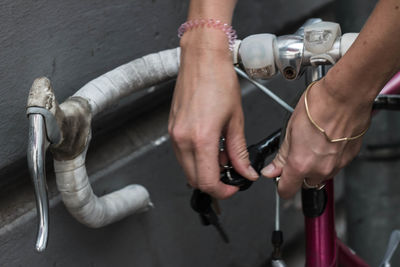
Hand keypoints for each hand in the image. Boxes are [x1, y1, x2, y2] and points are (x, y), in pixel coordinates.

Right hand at [168, 30, 258, 198]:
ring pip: (187, 168)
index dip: (222, 191)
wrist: (202, 59)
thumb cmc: (218, 80)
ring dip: (204, 170)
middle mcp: (183, 139)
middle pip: (194, 179)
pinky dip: (196, 158)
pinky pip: (182, 154)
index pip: (207, 181)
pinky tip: (210, 146)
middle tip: (230, 174)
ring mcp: (174, 134)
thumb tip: (245, 170)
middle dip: (213, 183)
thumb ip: (239, 151)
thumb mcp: (236, 119)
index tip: (232, 188)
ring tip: (222, 156)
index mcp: (201, 138)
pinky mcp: (172, 129)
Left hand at [261, 78, 371, 198]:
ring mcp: (338, 164)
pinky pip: (336, 164)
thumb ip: (282, 156)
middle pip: (305, 183)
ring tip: (313, 142)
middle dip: (299, 173)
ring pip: (322, 175)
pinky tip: (327, 140)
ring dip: (315, 166)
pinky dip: (329, 157)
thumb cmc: (318, 106)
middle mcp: (320, 169)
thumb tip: (272, 170)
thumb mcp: (290, 130)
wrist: (345, 95)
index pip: (287, 190)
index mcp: (301, 164)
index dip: (281, 185)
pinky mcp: (350, 157)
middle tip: (297, 153)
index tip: (279, 178)